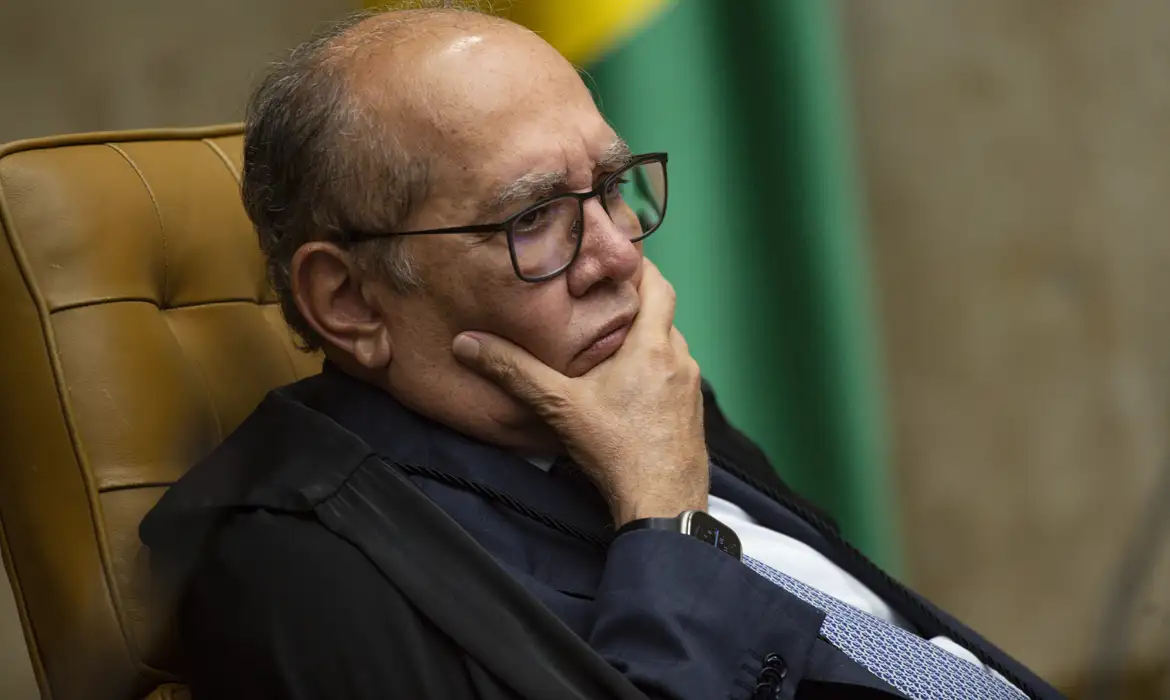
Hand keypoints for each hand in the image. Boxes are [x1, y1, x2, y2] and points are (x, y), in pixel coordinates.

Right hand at [451, 260, 708, 527]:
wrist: (664, 507)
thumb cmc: (617, 451)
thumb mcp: (559, 406)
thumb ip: (514, 371)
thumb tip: (467, 343)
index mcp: (653, 344)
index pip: (658, 283)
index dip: (638, 266)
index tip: (610, 260)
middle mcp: (680, 359)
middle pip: (662, 315)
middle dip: (633, 306)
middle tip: (596, 302)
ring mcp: (690, 388)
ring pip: (668, 347)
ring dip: (643, 342)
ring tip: (606, 344)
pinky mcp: (692, 414)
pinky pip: (673, 377)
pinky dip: (653, 372)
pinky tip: (626, 390)